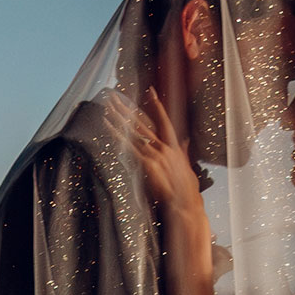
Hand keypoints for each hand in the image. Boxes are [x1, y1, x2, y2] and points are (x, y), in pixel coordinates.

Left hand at [104, 87, 204, 216]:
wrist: (184, 203)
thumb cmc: (186, 189)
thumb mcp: (187, 166)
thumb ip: (184, 151)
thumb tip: (185, 141)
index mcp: (173, 146)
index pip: (164, 120)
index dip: (157, 105)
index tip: (150, 90)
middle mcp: (164, 147)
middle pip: (142, 123)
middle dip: (128, 108)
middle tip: (116, 95)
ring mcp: (155, 154)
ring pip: (133, 131)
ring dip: (118, 117)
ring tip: (107, 105)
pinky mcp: (146, 164)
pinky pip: (127, 145)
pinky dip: (116, 133)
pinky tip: (107, 124)